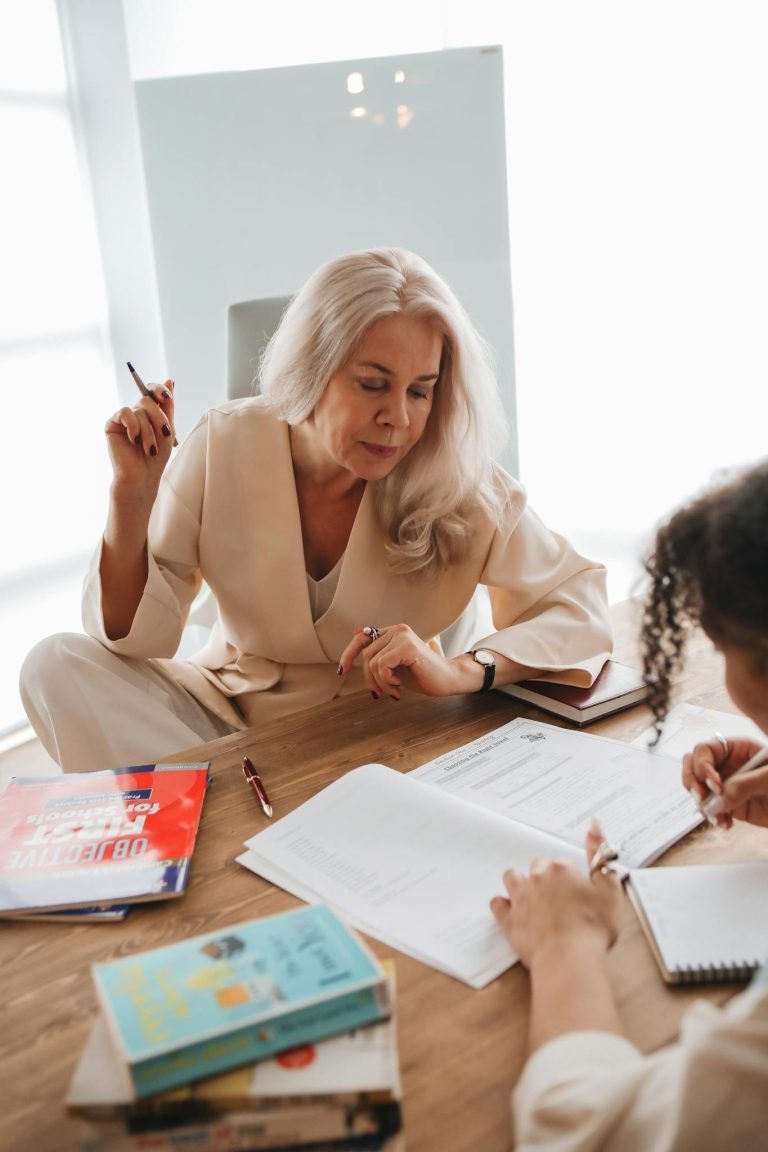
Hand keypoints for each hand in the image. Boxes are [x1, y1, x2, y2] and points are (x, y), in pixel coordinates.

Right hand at [105, 379, 175, 499]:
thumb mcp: (167, 429)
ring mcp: (123, 417)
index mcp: (149, 412)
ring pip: (140, 409)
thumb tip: (170, 380)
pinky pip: (125, 413)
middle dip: (159, 418)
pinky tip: (134, 440)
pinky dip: (134, 427)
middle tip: (164, 435)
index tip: (167, 397)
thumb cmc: (156, 456)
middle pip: (148, 399)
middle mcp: (136, 412)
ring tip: (149, 449)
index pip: (152, 390)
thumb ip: (168, 406)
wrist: (142, 476)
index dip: (160, 390)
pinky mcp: (112, 423)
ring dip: (149, 431)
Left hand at [337, 624, 472, 699]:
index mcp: (393, 632)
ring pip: (372, 662)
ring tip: (394, 690)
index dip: (348, 654)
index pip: (361, 638)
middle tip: (380, 693)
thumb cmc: (422, 675)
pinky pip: (382, 666)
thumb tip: (355, 631)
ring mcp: (403, 636)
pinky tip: (399, 687)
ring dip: (380, 683)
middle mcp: (397, 630)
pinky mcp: (407, 647)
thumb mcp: (394, 666)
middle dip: (369, 679)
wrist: (448, 680)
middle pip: (366, 654)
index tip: (342, 672)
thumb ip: (377, 652)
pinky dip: (386, 681)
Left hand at [490, 824, 620, 968]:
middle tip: (560, 899)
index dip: (572, 879)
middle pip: (538, 867)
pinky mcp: (509, 920)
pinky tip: (512, 911)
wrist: (570, 959)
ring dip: (520, 883)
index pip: (564, 865)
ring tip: (533, 898)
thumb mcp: (610, 890)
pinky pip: (497, 904)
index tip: (579, 893)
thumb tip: (593, 824)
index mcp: (561, 869)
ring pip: (512, 878)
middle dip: (547, 878)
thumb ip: (600, 855)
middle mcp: (537, 878)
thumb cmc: (593, 929)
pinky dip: (503, 906)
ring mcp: (520, 898)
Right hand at [683, 737, 767, 828]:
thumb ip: (744, 786)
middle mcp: (729, 765)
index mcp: (738, 749)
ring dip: (702, 804)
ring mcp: (728, 786)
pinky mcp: (733, 805)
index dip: (703, 766)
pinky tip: (726, 823)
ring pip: (699, 790)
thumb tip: (716, 800)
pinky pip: (712, 810)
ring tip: (717, 817)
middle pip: (694, 766)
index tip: (715, 784)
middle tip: (702, 799)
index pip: (706, 750)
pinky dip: (714, 818)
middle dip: (693, 783)